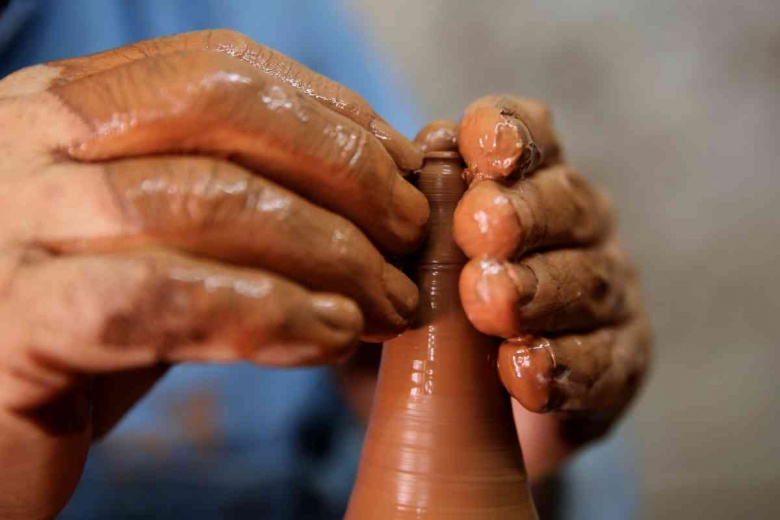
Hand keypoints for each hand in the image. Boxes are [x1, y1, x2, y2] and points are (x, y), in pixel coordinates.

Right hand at [0, 30, 426, 517]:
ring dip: (327, 251)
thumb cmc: (81, 326)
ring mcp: (11, 225)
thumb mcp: (157, 239)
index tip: (403, 168)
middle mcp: (31, 143)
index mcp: (69, 109)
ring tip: (388, 301)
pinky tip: (330, 336)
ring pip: (202, 200)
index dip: (330, 112)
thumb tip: (374, 187)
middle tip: (410, 232)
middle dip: (343, 169)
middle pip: (218, 113)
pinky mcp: (10, 323)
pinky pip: (159, 298)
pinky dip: (265, 314)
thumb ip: (234, 203)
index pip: (219, 70)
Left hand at [453, 96, 651, 480]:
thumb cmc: (442, 298)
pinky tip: (520, 371)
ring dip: (536, 291)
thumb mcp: (420, 248)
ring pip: (587, 283)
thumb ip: (426, 198)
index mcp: (534, 183)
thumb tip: (432, 141)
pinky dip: (561, 367)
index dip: (511, 133)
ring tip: (488, 304)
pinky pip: (602, 363)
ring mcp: (607, 295)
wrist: (478, 393)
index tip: (481, 148)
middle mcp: (581, 228)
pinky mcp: (620, 363)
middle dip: (523, 215)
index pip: (533, 138)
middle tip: (477, 230)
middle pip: (566, 205)